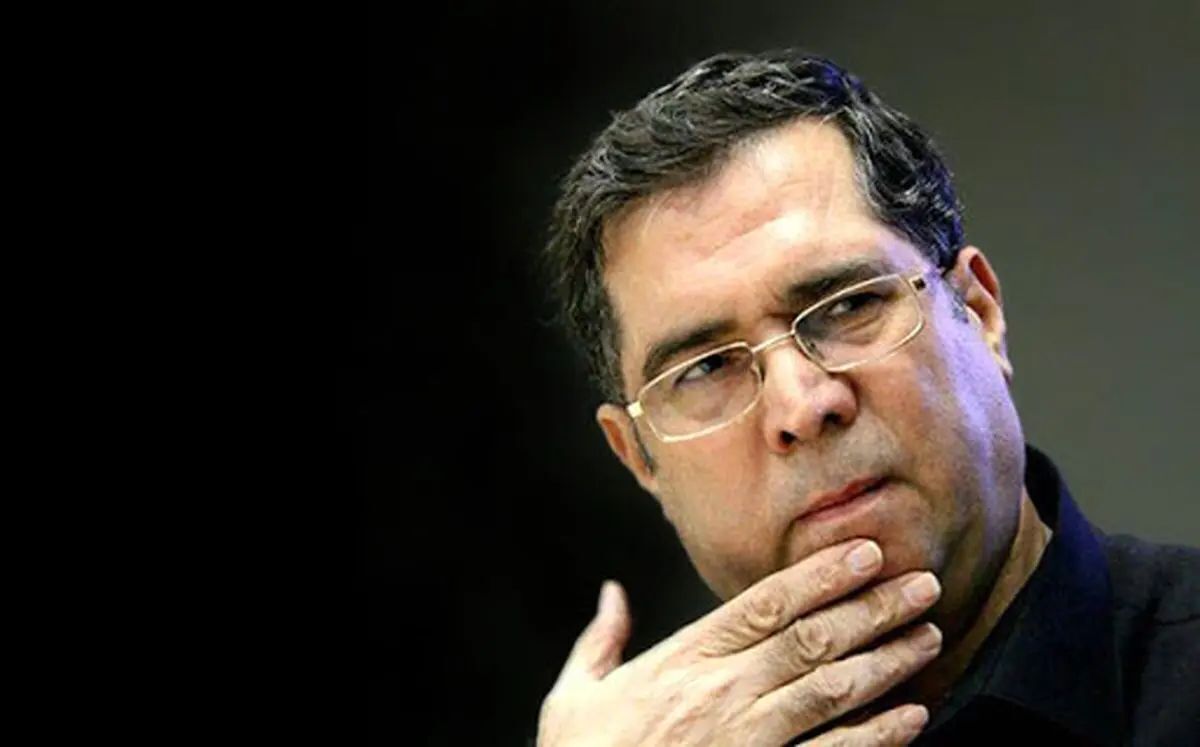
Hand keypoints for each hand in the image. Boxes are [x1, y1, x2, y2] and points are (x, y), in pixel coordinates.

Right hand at [537, 538, 942, 745]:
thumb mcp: (574, 698)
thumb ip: (598, 642)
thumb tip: (610, 594)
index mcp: (683, 661)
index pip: (764, 604)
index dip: (819, 576)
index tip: (863, 553)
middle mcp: (722, 694)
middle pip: (811, 639)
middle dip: (873, 608)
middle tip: (923, 583)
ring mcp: (747, 741)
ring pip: (830, 691)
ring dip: (886, 661)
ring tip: (928, 636)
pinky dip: (876, 737)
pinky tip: (911, 717)